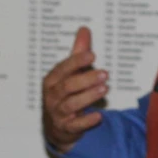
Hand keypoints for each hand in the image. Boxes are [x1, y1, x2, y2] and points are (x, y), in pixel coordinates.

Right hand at [42, 27, 109, 152]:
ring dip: (88, 96)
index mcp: (52, 80)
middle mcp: (53, 96)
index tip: (92, 55)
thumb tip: (84, 29)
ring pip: (71, 104)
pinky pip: (76, 125)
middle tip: (105, 73)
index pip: (63, 69)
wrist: (55, 126)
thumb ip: (77, 53)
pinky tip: (99, 116)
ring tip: (105, 88)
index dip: (76, 61)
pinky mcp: (66, 128)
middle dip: (86, 79)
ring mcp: (58, 113)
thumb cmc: (64, 94)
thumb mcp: (68, 74)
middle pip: (68, 86)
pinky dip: (86, 121)